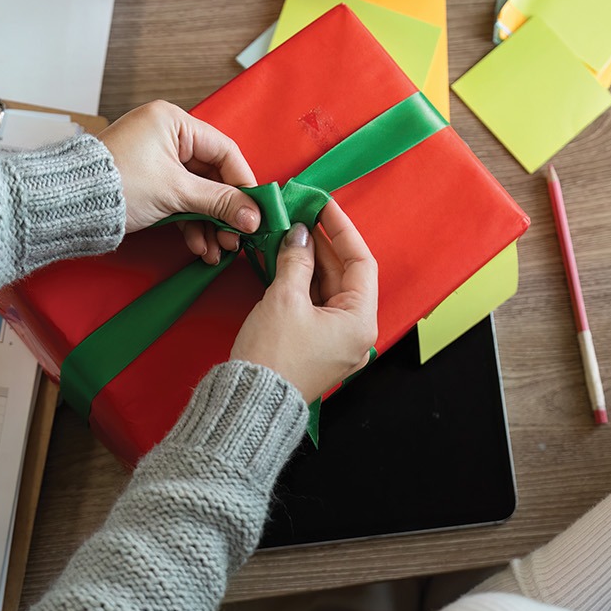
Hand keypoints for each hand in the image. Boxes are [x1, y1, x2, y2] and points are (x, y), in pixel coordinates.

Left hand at [98, 100, 261, 264]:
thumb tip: (253, 217)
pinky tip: (199, 246)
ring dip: (210, 223)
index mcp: (173, 122)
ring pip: (197, 193)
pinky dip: (191, 224)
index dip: (244, 183)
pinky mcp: (149, 183)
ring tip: (219, 250)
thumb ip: (220, 203)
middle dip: (226, 212)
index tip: (257, 211)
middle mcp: (167, 136)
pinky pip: (180, 201)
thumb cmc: (115, 183)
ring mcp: (157, 161)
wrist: (67, 204)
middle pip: (213, 176)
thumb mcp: (176, 192)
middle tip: (238, 238)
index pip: (225, 152)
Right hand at [229, 201, 377, 401]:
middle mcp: (355, 334)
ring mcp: (337, 343)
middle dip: (322, 244)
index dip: (342, 230)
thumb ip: (296, 261)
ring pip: (328, 290)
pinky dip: (302, 283)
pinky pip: (315, 306)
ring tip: (289, 234)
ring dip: (310, 262)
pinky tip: (284, 262)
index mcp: (360, 322)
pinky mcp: (316, 348)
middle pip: (345, 276)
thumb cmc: (273, 357)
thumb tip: (300, 235)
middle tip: (302, 215)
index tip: (324, 206)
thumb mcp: (285, 299)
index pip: (361, 262)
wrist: (249, 404)